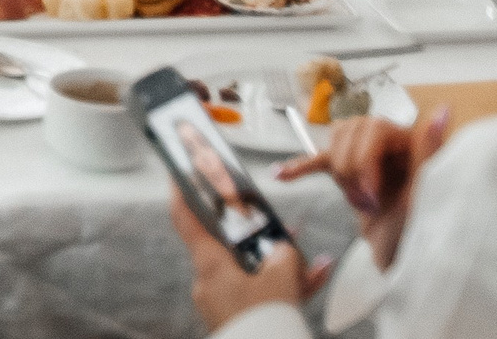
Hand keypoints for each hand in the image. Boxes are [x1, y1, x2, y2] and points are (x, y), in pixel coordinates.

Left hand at [170, 187, 329, 329]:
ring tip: (307, 253)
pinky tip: (317, 276)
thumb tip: (284, 247)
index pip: (186, 218)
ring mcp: (224, 302)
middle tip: (271, 221)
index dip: (181, 192)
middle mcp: (210, 282)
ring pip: (250, 271)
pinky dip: (284, 286)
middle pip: (226, 244)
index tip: (179, 172)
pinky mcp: (239, 318)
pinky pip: (260, 294)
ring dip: (277, 261)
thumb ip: (283, 253)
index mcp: (210, 265)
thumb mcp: (281, 279)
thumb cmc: (265, 323)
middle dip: (253, 232)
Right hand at [277, 105, 450, 267]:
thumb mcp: (427, 192)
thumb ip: (430, 150)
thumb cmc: (422, 231)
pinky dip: (300, 168)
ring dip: (337, 174)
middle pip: (350, 132)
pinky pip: (318, 162)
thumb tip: (443, 111)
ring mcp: (365, 157)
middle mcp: (388, 143)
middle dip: (351, 170)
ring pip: (333, 143)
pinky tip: (280, 174)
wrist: (407, 262)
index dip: (365, 159)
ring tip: (356, 202)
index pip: (373, 129)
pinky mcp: (349, 174)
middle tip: (367, 203)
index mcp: (410, 143)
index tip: (371, 192)